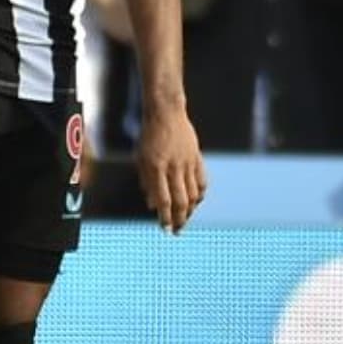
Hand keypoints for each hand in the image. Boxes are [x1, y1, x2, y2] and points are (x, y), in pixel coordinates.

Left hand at [138, 103, 205, 232]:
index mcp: (156, 167)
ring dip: (190, 210)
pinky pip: (202, 181)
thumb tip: (152, 206)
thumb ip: (146, 182)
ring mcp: (188, 162)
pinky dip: (200, 195)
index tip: (164, 228)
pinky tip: (196, 202)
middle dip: (179, 219)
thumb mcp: (141, 158)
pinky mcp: (197, 157)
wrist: (166, 112)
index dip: (165, 216)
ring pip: (193, 194)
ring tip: (185, 219)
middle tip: (177, 231)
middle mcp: (173, 166)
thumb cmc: (149, 136)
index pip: (164, 199)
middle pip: (181, 201)